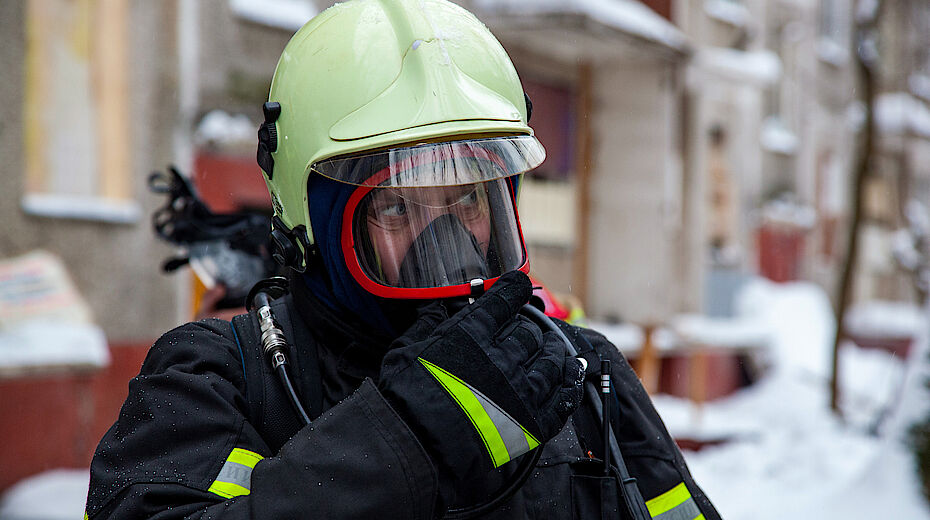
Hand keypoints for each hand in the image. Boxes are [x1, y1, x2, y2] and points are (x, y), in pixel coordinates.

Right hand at [378, 271, 584, 496]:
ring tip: (554, 349)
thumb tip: (434, 307)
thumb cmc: (405, 400)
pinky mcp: (532, 424)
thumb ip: (426, 325)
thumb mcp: (406, 351)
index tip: (519, 285)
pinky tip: (571, 377)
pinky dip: (569, 385)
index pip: (504, 300)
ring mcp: (521, 392)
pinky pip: (562, 400)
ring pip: (552, 362)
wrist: (414, 447)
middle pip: (530, 332)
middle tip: (528, 330)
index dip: (514, 288)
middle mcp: (502, 358)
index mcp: (472, 334)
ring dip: (554, 352)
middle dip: (530, 327)